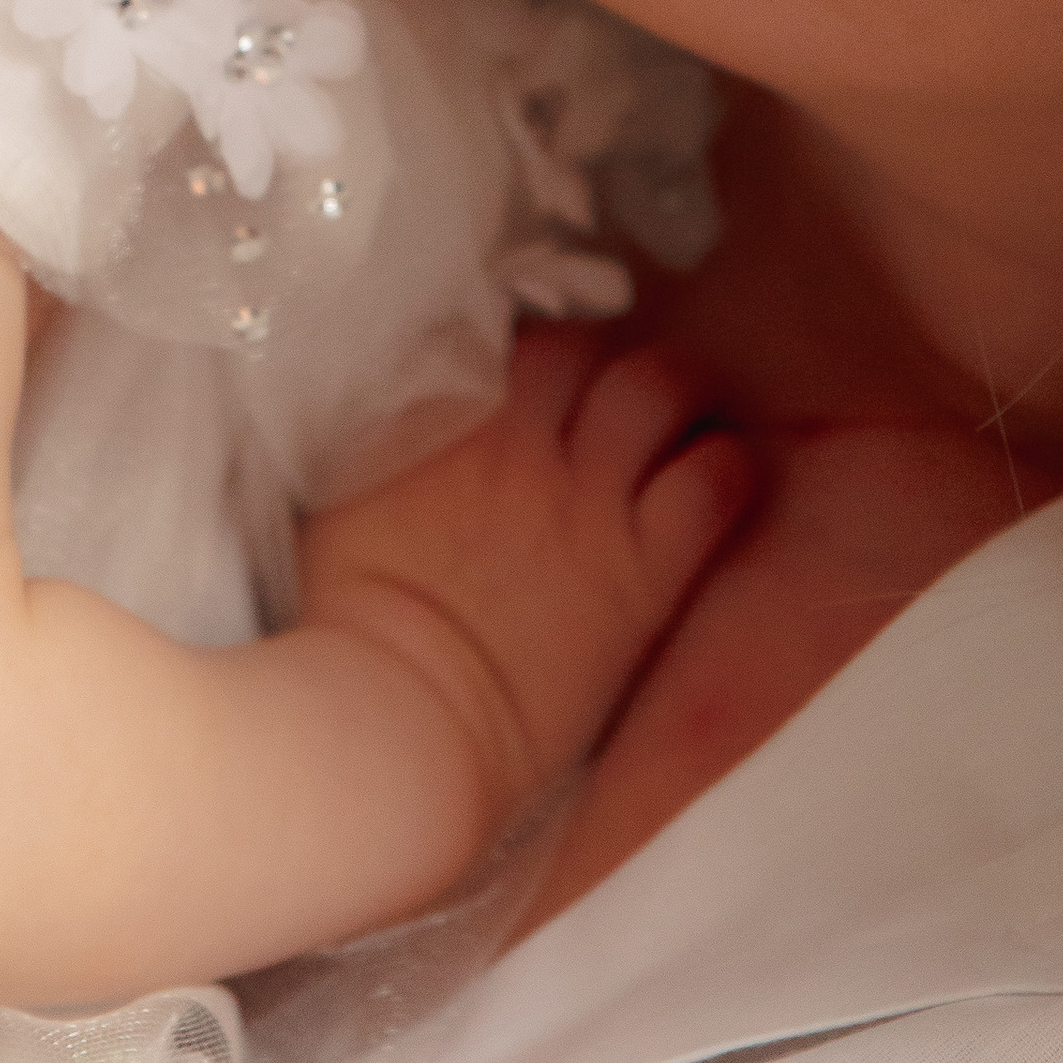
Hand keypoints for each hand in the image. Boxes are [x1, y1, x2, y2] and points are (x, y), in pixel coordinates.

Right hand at [297, 324, 753, 819]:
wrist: (398, 721)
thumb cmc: (348, 632)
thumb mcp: (338, 505)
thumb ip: (380, 443)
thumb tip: (395, 415)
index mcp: (443, 421)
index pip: (502, 341)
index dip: (527, 358)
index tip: (536, 382)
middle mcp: (520, 439)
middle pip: (585, 346)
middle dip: (602, 362)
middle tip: (609, 399)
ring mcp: (586, 498)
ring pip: (659, 387)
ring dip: (674, 396)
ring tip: (678, 421)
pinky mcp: (643, 568)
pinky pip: (713, 480)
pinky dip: (724, 470)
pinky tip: (718, 481)